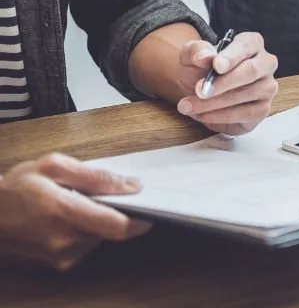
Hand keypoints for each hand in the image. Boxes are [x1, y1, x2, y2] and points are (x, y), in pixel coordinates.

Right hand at [0, 154, 149, 270]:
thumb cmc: (14, 188)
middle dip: (113, 211)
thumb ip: (96, 176)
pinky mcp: (58, 265)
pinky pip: (85, 245)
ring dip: (96, 221)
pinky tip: (67, 217)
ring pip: (100, 237)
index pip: (119, 226)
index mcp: (65, 215)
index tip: (151, 206)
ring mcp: (61, 258)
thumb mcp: (53, 166)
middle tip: (97, 194)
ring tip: (74, 203)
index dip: (140, 218)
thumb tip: (133, 185)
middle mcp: (66, 243)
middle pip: (111, 230)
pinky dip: (84, 231)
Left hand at [175, 32, 277, 135]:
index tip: (216, 66)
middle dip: (224, 83)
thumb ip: (196, 51)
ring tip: (190, 105)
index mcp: (252, 43)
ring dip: (216, 103)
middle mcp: (265, 63)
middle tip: (200, 91)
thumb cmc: (201, 69)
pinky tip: (201, 114)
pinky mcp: (263, 109)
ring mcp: (267, 87)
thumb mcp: (191, 55)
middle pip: (251, 71)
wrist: (200, 92)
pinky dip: (220, 116)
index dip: (232, 57)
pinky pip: (246, 114)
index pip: (246, 46)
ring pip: (248, 94)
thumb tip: (204, 56)